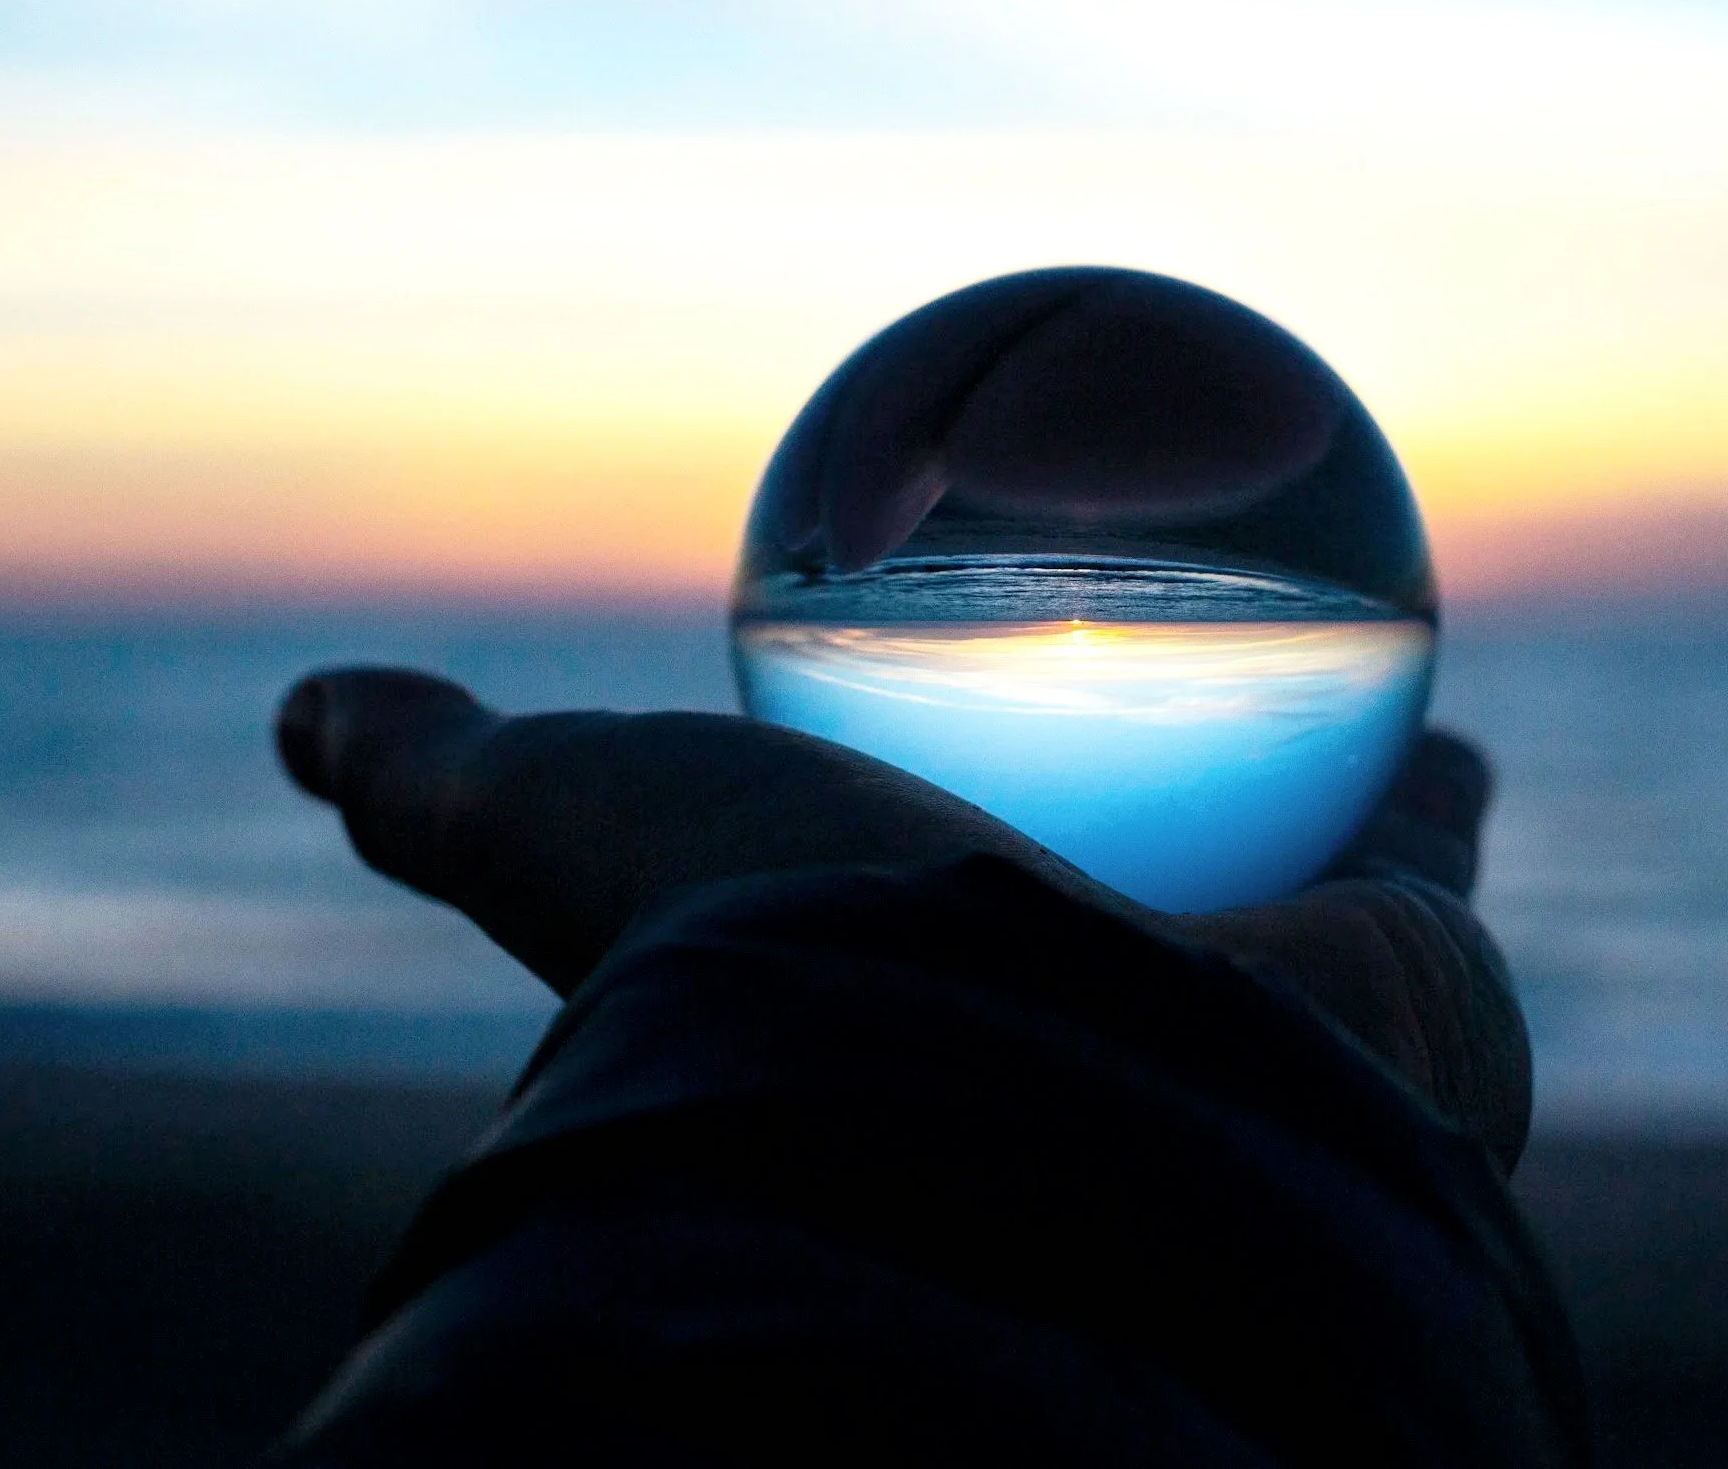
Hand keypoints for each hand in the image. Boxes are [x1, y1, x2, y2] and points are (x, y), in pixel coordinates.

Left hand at [277, 668, 1530, 1165]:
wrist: (993, 1106)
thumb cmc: (765, 964)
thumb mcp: (562, 829)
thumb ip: (442, 779)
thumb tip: (300, 716)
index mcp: (929, 1004)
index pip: (942, 890)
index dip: (945, 811)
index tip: (943, 734)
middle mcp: (1100, 1041)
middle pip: (1123, 900)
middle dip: (1156, 830)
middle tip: (1171, 700)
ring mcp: (1268, 1038)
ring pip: (1305, 889)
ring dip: (1323, 808)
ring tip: (1341, 676)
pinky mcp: (1417, 1012)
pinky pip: (1424, 841)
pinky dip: (1427, 759)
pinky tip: (1418, 621)